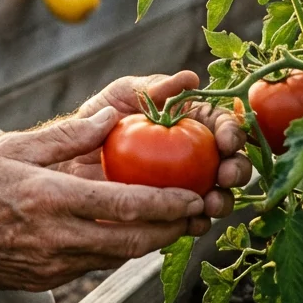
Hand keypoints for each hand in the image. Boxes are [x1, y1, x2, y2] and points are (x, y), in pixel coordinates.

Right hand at [0, 107, 206, 292]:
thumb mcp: (14, 149)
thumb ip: (66, 136)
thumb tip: (111, 118)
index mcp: (50, 198)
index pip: (124, 205)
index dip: (166, 204)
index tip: (192, 197)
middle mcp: (57, 236)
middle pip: (133, 239)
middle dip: (171, 229)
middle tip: (197, 216)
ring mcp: (53, 263)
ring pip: (118, 256)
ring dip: (149, 241)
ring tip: (172, 225)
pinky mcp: (47, 279)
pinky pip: (94, 264)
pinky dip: (117, 250)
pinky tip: (127, 234)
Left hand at [57, 70, 252, 220]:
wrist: (66, 156)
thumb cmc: (96, 118)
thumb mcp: (121, 95)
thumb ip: (154, 88)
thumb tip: (191, 79)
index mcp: (189, 123)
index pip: (220, 125)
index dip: (231, 132)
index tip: (227, 141)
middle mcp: (193, 156)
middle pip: (228, 163)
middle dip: (236, 169)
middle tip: (227, 174)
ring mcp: (183, 186)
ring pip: (215, 196)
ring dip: (221, 200)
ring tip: (211, 203)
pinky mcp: (167, 212)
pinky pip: (188, 221)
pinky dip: (195, 223)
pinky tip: (192, 222)